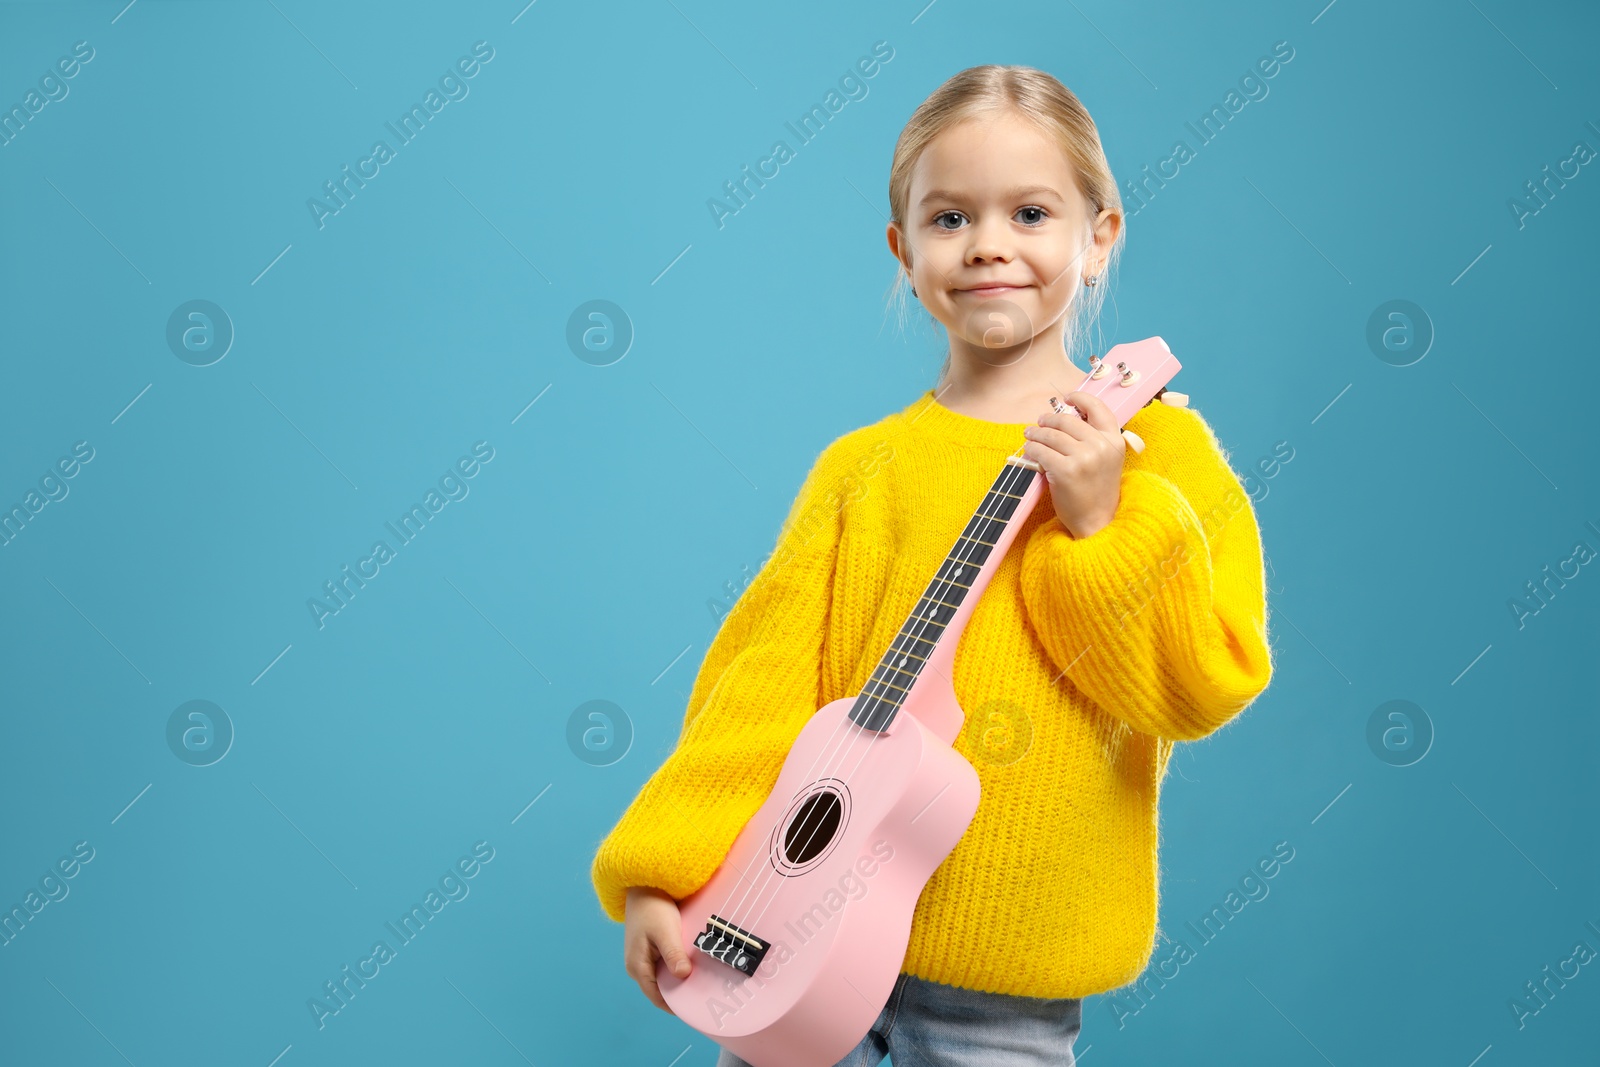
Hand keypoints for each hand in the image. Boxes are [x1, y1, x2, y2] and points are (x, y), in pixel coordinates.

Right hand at [624, 886, 691, 1012]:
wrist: (644, 884)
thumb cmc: (653, 907)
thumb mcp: (665, 930)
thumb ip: (673, 954)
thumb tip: (683, 976)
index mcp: (637, 966)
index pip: (657, 997)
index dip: (675, 1005)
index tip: (696, 1008)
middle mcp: (637, 966)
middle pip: (660, 989)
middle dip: (680, 993)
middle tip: (703, 994)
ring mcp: (642, 957)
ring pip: (663, 977)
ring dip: (679, 979)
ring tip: (701, 980)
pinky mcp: (649, 948)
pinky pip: (664, 965)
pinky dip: (676, 967)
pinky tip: (691, 963)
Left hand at [1021, 390, 1125, 538]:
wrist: (1098, 521)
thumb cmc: (1098, 491)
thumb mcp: (1107, 459)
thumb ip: (1094, 437)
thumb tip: (1067, 415)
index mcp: (1114, 440)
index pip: (1097, 408)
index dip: (1080, 398)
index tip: (1066, 398)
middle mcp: (1101, 446)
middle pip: (1067, 420)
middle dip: (1048, 419)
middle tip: (1039, 423)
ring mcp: (1083, 458)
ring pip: (1050, 435)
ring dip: (1036, 433)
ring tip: (1030, 435)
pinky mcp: (1065, 471)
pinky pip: (1040, 451)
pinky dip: (1031, 449)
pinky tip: (1029, 450)